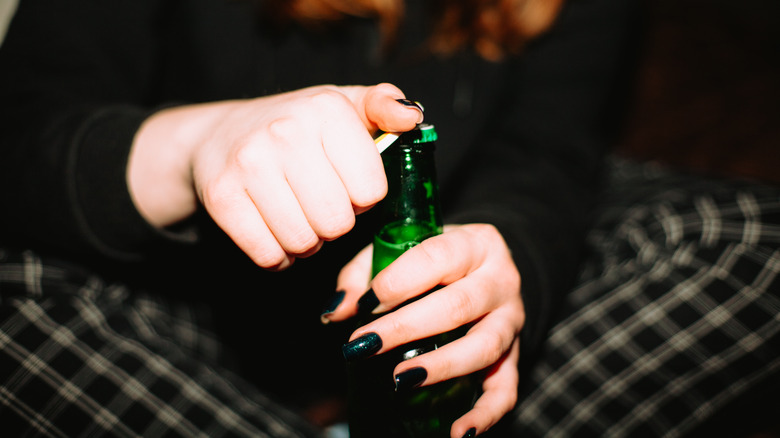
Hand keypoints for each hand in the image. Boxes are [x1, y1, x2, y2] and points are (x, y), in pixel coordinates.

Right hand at [127, 83, 422, 269]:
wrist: (219, 134)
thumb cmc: (295, 126)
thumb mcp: (343, 106)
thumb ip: (384, 108)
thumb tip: (411, 117)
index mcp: (326, 109)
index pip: (371, 190)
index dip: (363, 197)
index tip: (346, 185)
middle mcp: (286, 132)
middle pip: (338, 222)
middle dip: (335, 224)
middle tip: (321, 206)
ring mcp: (249, 164)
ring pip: (304, 243)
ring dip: (307, 243)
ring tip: (299, 218)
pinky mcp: (221, 197)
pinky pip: (268, 255)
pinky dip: (277, 256)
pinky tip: (275, 231)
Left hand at [326, 224, 523, 437]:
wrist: (489, 271)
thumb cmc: (436, 260)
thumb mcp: (404, 250)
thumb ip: (365, 273)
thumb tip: (339, 311)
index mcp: (475, 243)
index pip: (436, 257)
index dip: (396, 282)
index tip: (363, 305)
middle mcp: (501, 280)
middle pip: (458, 305)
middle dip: (406, 328)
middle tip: (364, 345)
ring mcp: (512, 320)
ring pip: (485, 346)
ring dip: (441, 366)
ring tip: (400, 378)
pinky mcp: (515, 356)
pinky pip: (506, 390)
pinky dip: (485, 415)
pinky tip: (457, 431)